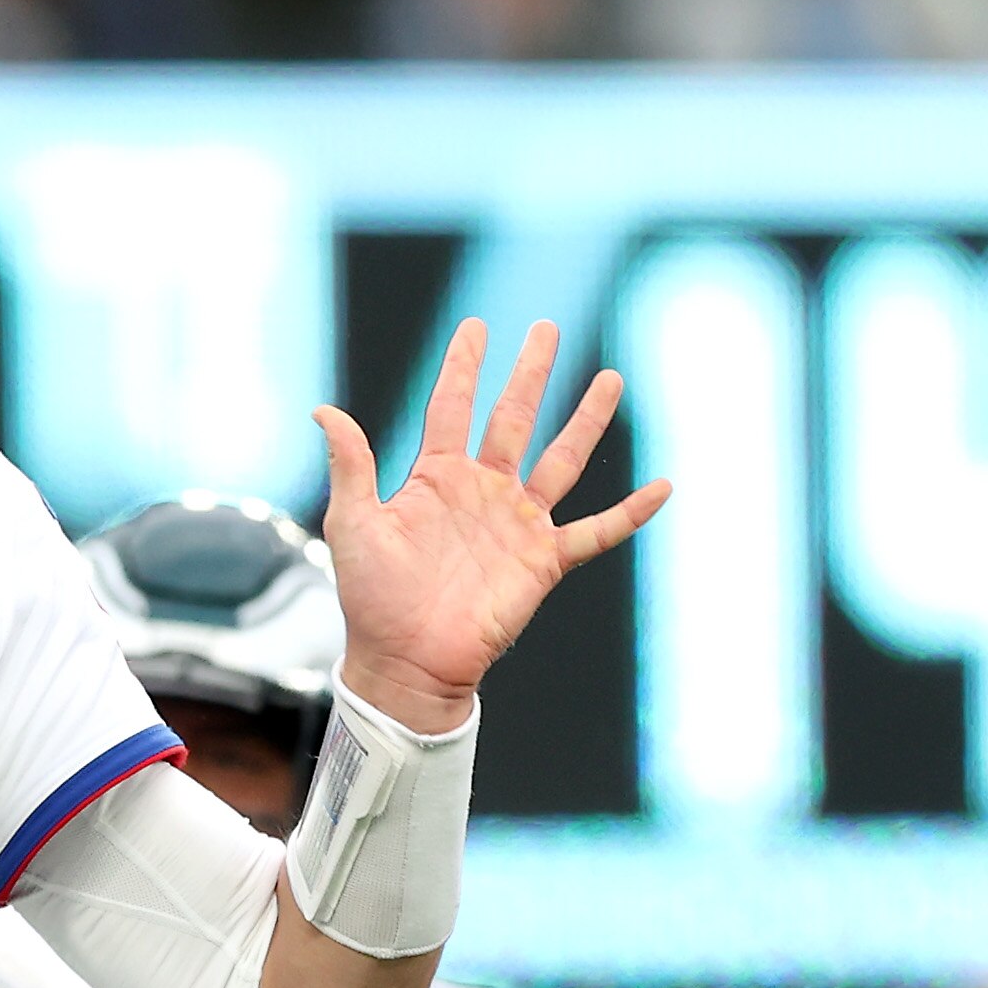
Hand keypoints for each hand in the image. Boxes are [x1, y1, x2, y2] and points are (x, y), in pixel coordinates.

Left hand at [315, 318, 670, 733]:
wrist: (405, 661)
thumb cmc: (372, 598)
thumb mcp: (354, 523)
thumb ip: (351, 465)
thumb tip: (324, 410)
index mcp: (436, 478)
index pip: (451, 407)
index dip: (463, 367)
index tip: (475, 327)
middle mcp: (482, 492)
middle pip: (513, 418)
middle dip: (529, 373)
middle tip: (545, 328)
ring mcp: (518, 523)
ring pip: (562, 459)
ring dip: (586, 420)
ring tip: (609, 379)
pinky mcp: (544, 560)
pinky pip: (597, 531)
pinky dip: (630, 512)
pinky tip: (663, 487)